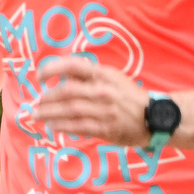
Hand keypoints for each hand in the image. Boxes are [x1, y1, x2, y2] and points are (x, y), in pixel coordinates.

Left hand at [34, 51, 153, 146]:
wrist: (155, 116)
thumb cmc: (129, 96)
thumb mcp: (113, 77)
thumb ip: (89, 76)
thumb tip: (61, 78)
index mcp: (103, 74)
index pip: (74, 66)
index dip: (52, 69)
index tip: (40, 77)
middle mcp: (103, 90)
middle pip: (67, 92)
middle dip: (47, 98)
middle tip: (37, 102)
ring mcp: (105, 110)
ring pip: (70, 110)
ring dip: (50, 113)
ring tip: (38, 115)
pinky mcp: (106, 128)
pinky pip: (79, 126)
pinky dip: (63, 126)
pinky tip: (52, 126)